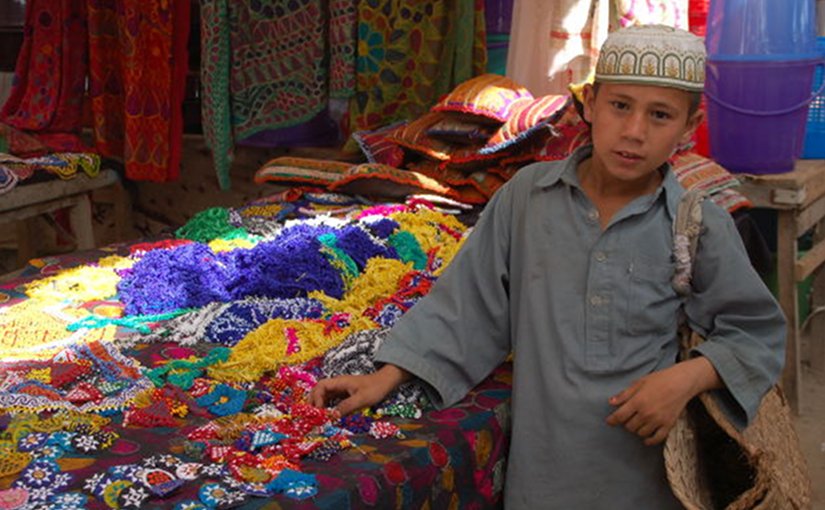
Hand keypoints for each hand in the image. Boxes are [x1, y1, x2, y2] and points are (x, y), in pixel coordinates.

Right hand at [309, 364, 410, 415]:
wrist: (386, 382)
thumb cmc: (375, 388)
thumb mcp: (362, 399)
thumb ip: (347, 407)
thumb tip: (333, 416)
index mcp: (340, 382)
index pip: (321, 386)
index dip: (316, 398)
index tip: (318, 410)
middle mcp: (338, 384)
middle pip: (319, 390)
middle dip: (313, 400)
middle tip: (311, 414)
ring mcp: (341, 389)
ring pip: (324, 395)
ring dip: (318, 404)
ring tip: (316, 416)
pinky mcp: (344, 394)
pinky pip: (331, 399)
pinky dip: (326, 406)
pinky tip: (326, 415)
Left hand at [606, 357, 720, 444]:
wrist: (681, 382)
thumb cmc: (659, 380)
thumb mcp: (639, 383)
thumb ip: (624, 394)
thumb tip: (611, 402)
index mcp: (638, 402)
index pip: (620, 416)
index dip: (612, 420)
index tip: (609, 422)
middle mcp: (647, 413)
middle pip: (629, 426)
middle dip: (626, 423)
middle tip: (628, 418)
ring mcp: (658, 420)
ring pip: (641, 433)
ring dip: (637, 430)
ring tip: (638, 423)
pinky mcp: (668, 425)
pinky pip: (656, 439)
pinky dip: (649, 440)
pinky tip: (646, 438)